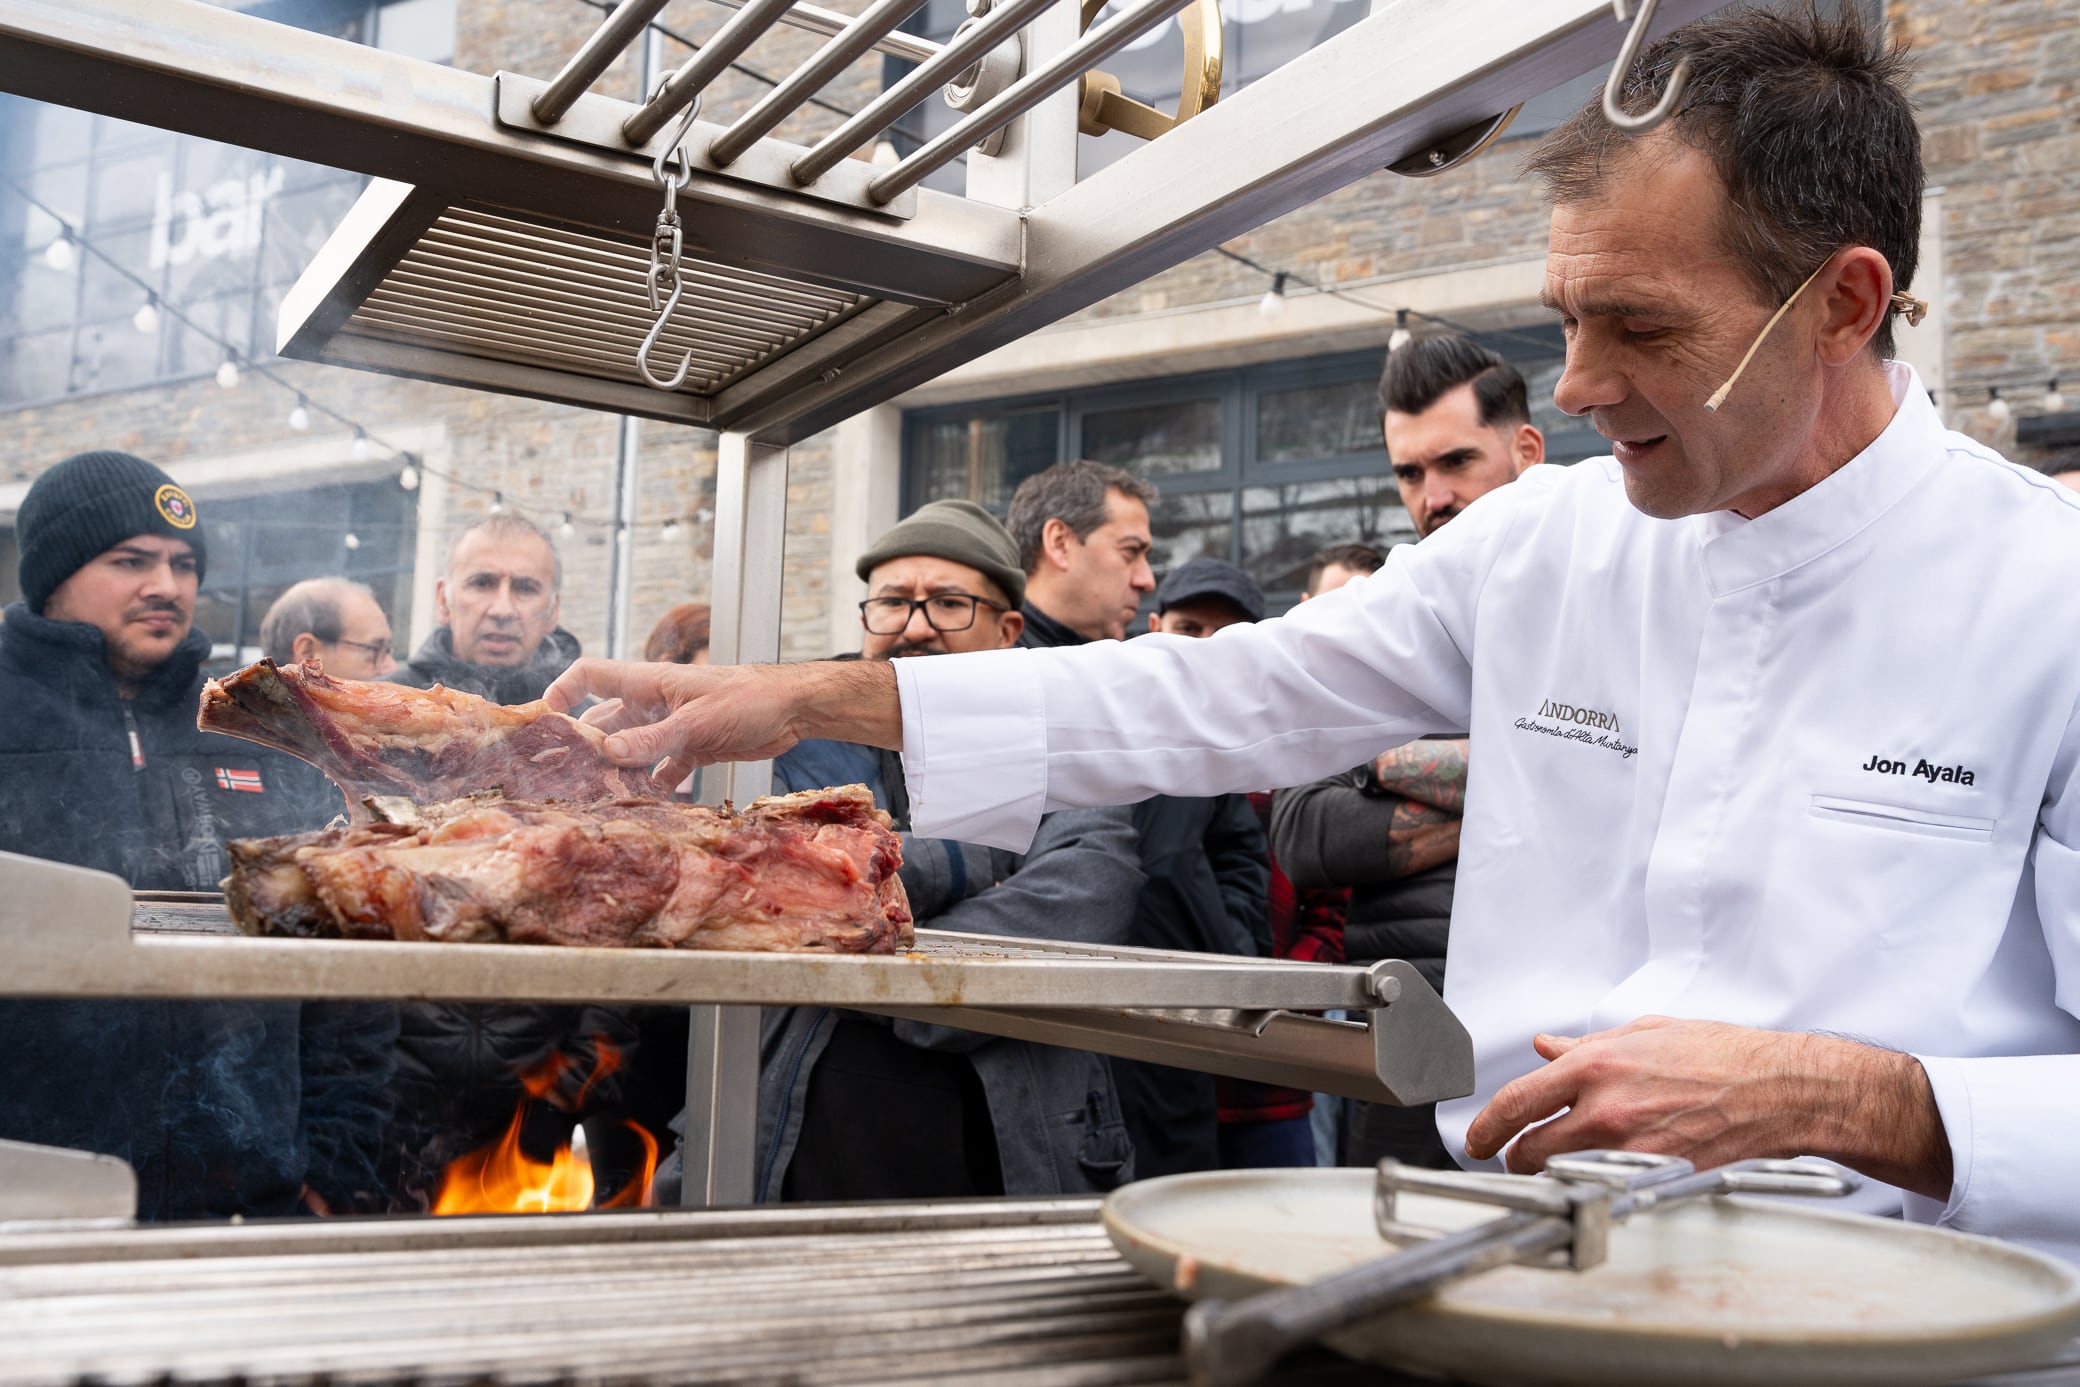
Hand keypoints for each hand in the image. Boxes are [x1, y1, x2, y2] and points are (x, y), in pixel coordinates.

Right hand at [545, 658, 898, 787]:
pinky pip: (660, 768)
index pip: (592, 674)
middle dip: (584, 745)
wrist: (793, 710)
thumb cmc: (748, 697)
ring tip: (596, 795)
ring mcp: (671, 727)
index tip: (544, 717)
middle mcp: (654, 704)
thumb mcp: (697, 720)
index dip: (564, 690)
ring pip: (631, 748)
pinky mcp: (691, 748)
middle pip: (605, 720)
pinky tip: (643, 802)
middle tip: (561, 775)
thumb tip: (605, 752)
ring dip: (616, 769)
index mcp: (649, 683)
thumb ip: (653, 739)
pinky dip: (651, 783)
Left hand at [1462, 1015, 1952, 1199]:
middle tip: (1513, 1157)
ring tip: (1551, 1168)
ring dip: (1549, 1174)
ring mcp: (1631, 1147)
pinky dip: (1593, 1185)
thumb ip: (1586, 1045)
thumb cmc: (1720, 1055)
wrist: (1777, 1090)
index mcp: (1596, 1066)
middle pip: (1530, 1148)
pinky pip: (1606, 1186)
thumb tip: (1546, 1047)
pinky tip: (1598, 1177)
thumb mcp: (1643, 1033)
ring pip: (1563, 1174)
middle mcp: (1606, 1108)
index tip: (1477, 1139)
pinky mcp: (1657, 1174)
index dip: (1486, 1126)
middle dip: (1514, 1158)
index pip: (1516, 1101)